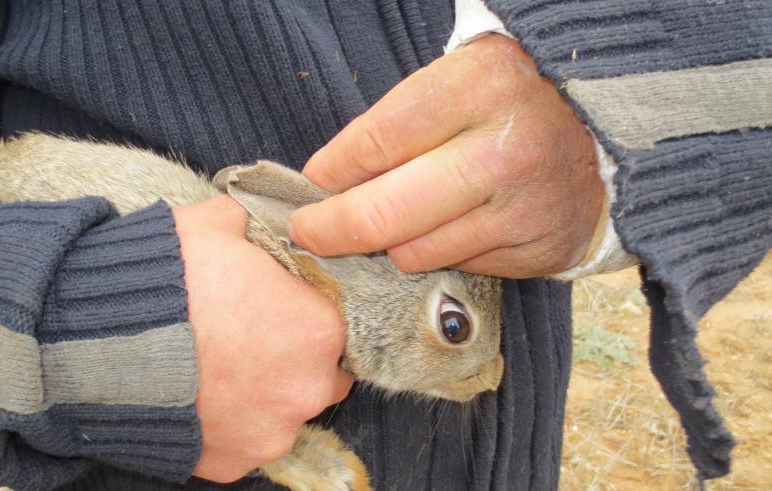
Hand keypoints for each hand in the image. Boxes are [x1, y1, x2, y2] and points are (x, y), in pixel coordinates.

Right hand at [173, 195, 352, 481]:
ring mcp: (270, 433)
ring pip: (282, 410)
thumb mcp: (218, 224)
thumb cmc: (167, 278)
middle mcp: (308, 389)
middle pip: (321, 371)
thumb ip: (258, 225)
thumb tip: (263, 219)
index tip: (275, 302)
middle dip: (291, 354)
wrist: (96, 341)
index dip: (304, 307)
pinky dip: (226, 423)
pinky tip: (197, 396)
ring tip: (214, 368)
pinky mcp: (232, 463)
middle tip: (245, 334)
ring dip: (261, 392)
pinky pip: (242, 440)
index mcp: (318, 329)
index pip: (336, 319)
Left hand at [288, 34, 603, 278]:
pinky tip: (450, 227)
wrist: (605, 133)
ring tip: (398, 218)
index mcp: (477, 88)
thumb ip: (395, 127)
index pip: (374, 141)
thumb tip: (327, 183)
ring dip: (390, 242)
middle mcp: (502, 151)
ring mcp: (521, 208)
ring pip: (412, 252)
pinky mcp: (536, 250)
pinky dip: (439, 254)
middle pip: (383, 214)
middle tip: (308, 230)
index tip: (312, 183)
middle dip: (329, 228)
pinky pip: (455, 268)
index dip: (330, 171)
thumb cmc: (508, 103)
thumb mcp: (456, 83)